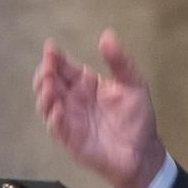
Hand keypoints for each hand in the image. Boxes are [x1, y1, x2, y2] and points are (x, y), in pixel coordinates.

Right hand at [34, 31, 166, 187]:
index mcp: (86, 84)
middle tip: (49, 67)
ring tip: (50, 84)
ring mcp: (70, 120)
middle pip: (49, 83)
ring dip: (44, 94)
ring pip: (47, 104)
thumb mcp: (133, 84)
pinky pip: (57, 128)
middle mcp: (73, 100)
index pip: (64, 68)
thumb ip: (120, 61)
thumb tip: (107, 34)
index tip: (50, 48)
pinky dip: (55, 118)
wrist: (143, 152)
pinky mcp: (71, 140)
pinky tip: (59, 109)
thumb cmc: (137, 118)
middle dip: (45, 73)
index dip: (55, 58)